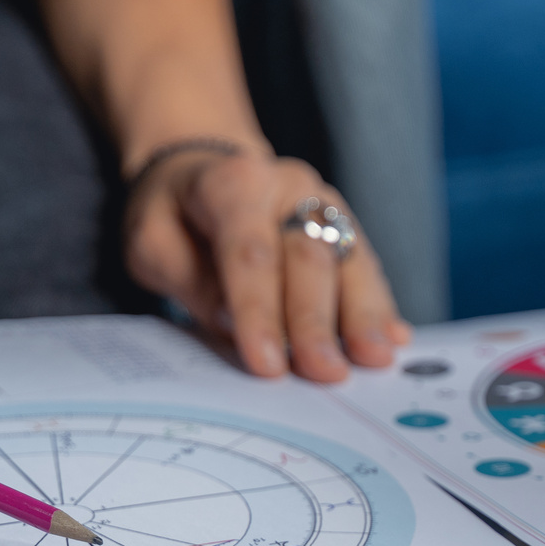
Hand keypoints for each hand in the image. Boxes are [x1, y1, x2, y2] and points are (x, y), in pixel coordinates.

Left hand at [124, 152, 410, 381]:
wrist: (202, 172)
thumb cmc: (174, 215)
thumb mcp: (152, 241)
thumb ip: (189, 280)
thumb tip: (234, 323)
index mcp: (234, 183)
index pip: (251, 253)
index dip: (260, 312)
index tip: (268, 365)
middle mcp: (289, 186)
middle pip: (309, 256)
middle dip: (317, 321)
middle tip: (326, 373)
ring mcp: (323, 203)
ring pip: (350, 258)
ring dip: (363, 314)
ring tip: (374, 357)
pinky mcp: (343, 225)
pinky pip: (365, 265)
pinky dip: (379, 306)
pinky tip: (393, 338)